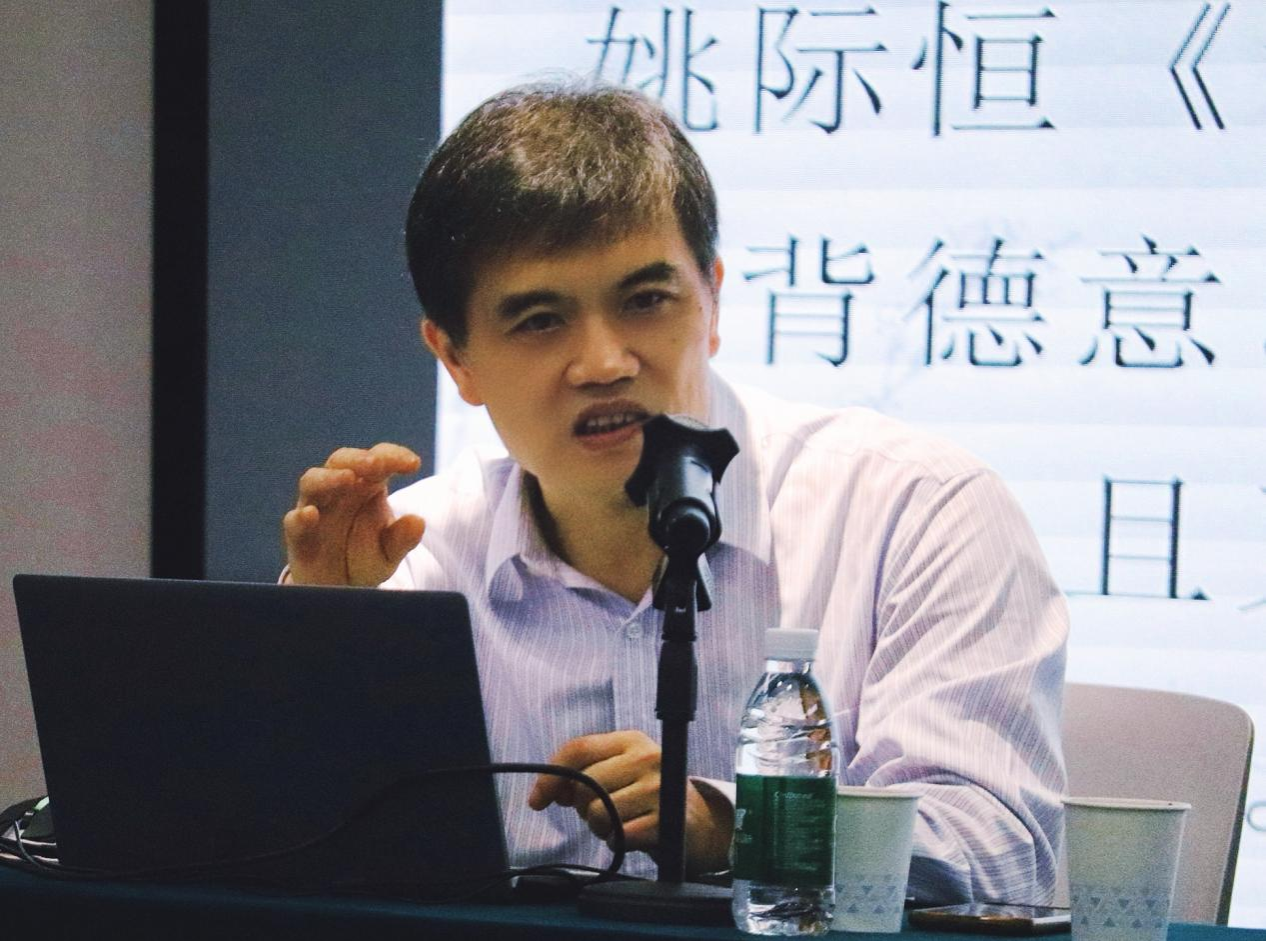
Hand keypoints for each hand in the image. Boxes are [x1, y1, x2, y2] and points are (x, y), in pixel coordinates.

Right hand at [282, 442, 424, 585]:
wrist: (341, 587)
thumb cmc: (366, 558)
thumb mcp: (389, 552)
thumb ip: (402, 539)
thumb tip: (418, 522)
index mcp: (367, 485)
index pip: (378, 459)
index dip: (393, 456)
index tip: (413, 464)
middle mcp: (338, 490)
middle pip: (342, 461)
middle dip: (358, 459)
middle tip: (377, 463)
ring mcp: (315, 508)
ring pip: (313, 482)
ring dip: (329, 478)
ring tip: (347, 478)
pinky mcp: (299, 535)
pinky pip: (294, 522)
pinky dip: (300, 517)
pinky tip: (310, 515)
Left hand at [527, 730, 732, 875]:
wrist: (696, 822)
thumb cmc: (645, 794)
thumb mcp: (619, 771)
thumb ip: (581, 774)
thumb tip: (544, 793)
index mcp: (631, 740)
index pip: (578, 749)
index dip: (550, 776)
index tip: (537, 800)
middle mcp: (648, 757)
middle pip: (584, 785)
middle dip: (582, 807)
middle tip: (601, 811)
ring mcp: (659, 788)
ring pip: (597, 813)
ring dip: (599, 827)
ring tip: (619, 822)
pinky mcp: (666, 820)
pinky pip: (618, 836)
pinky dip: (617, 842)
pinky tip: (631, 835)